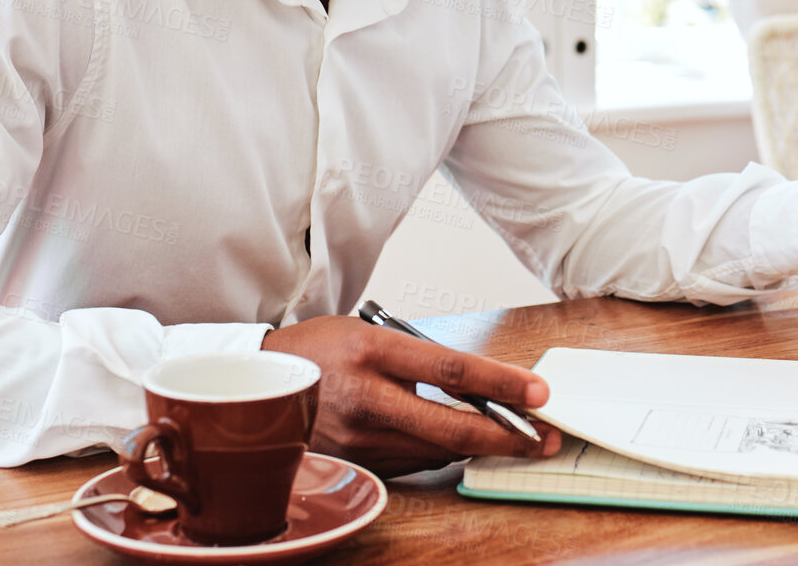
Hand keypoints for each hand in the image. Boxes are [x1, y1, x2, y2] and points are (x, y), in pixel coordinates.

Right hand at [260, 315, 562, 476]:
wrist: (255, 385)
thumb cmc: (318, 350)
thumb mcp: (367, 333)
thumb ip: (417, 357)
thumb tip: (477, 383)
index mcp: (370, 352)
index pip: (449, 369)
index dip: (499, 383)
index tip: (537, 392)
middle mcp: (364, 399)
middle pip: (450, 427)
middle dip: (506, 436)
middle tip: (543, 436)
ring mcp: (358, 439)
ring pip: (436, 451)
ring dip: (478, 447)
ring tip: (512, 437)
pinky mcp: (354, 465)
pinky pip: (412, 463)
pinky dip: (438, 452)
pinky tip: (456, 442)